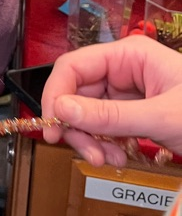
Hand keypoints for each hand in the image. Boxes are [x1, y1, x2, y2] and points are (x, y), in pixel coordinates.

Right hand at [42, 36, 181, 166]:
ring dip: (90, 138)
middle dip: (77, 125)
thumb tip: (61, 109)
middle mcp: (123, 69)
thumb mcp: (162, 117)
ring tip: (107, 160)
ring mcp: (127, 91)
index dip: (56, 94)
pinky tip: (117, 156)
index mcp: (128, 55)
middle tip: (86, 154)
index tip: (52, 125)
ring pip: (87, 112)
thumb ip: (110, 115)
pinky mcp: (133, 112)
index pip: (74, 66)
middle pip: (77, 92)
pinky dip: (104, 143)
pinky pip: (103, 125)